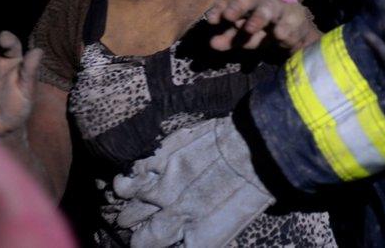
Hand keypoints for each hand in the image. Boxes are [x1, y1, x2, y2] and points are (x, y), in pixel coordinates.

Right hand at [112, 118, 273, 246]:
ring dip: (127, 210)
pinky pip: (136, 174)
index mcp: (200, 236)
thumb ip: (202, 234)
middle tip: (135, 229)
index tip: (149, 243)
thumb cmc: (255, 185)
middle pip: (143, 237)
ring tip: (126, 207)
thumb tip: (184, 237)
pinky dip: (127, 180)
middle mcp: (177, 215)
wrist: (258, 146)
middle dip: (138, 236)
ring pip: (131, 207)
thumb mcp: (233, 222)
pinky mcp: (165, 158)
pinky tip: (127, 180)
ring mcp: (167, 186)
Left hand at [206, 0, 320, 53]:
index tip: (211, 20)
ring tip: (249, 28)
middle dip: (238, 5)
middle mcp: (261, 1)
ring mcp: (279, 8)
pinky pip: (290, 22)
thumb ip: (229, 39)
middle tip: (227, 16)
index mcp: (246, 2)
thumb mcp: (244, 37)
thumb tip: (212, 43)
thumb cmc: (264, 31)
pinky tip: (278, 35)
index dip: (221, 6)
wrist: (295, 33)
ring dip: (259, 17)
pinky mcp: (296, 18)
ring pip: (269, 8)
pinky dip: (284, 29)